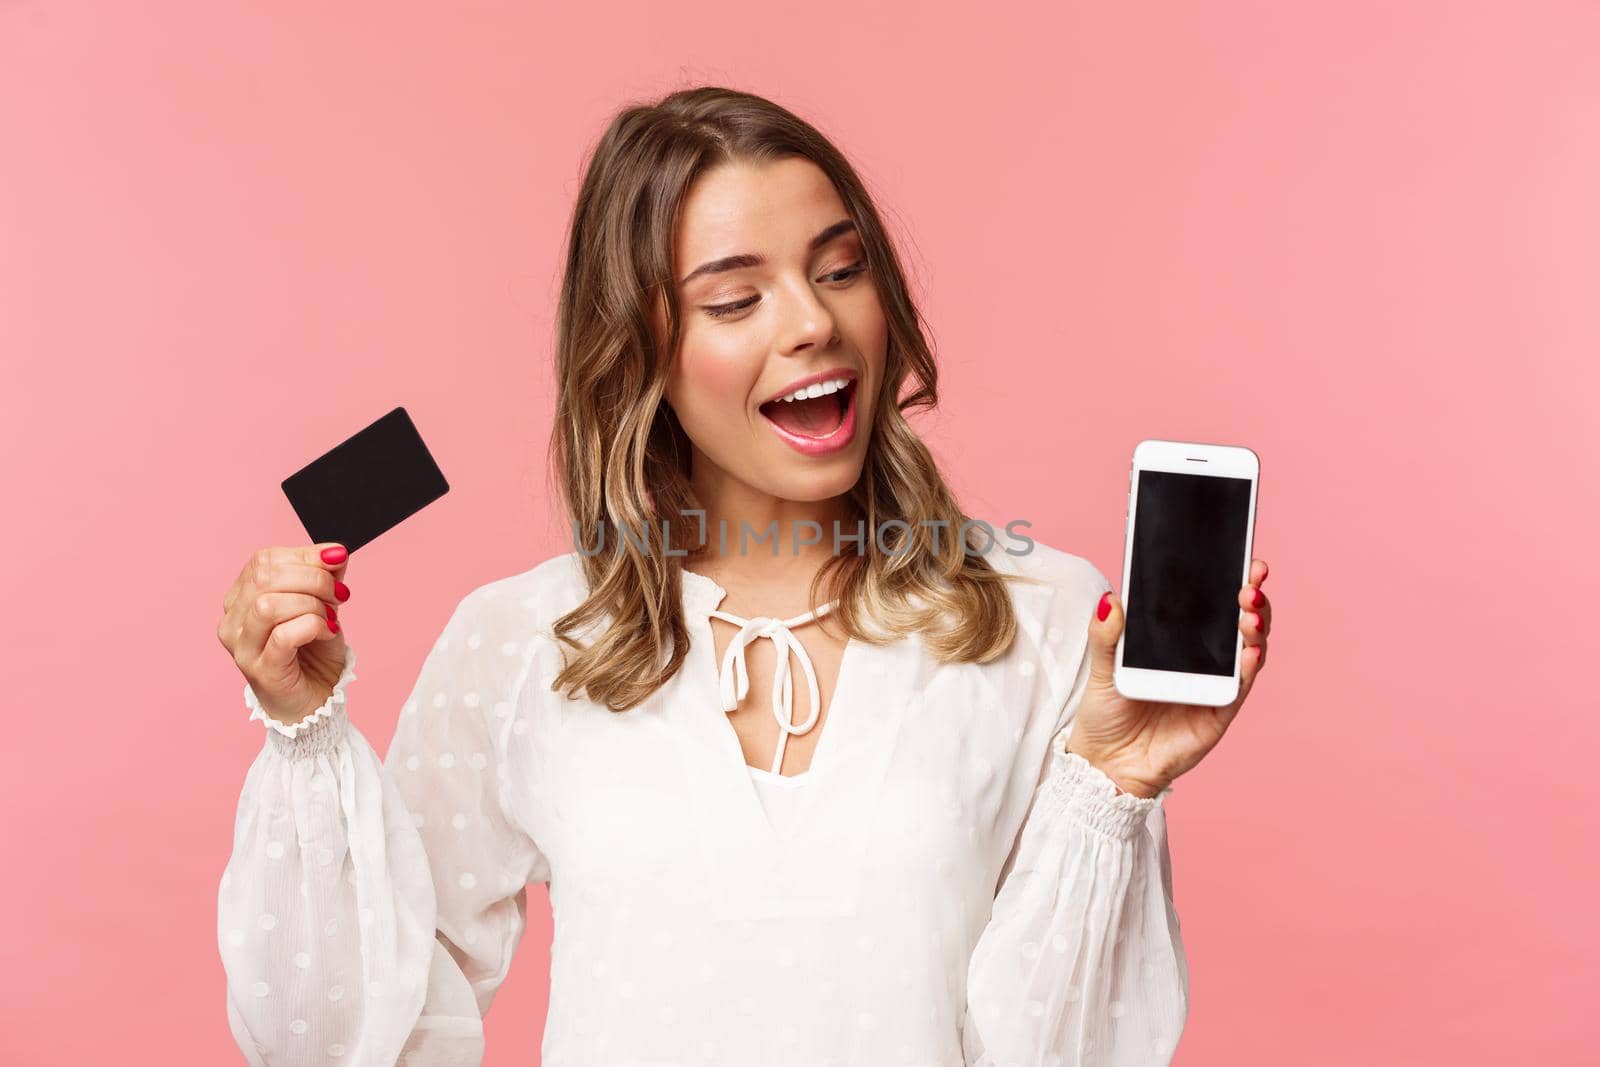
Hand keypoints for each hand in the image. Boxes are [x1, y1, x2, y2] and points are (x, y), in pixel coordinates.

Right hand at [217, 543, 351, 725]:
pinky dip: (312, 626)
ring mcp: (242, 647)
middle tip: (338, 596)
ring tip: (329, 617)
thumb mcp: (323, 604)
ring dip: (311, 604)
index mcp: (241, 596)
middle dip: (313, 579)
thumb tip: (335, 553)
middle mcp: (232, 620)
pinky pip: (282, 636)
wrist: (317, 700)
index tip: (338, 563)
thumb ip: (325, 576)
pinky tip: (326, 632)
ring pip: (268, 606)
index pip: (265, 560)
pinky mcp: (260, 670)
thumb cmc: (314, 651)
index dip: (306, 555)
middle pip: (266, 577)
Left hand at [1063, 559, 1271, 797]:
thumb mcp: (1102, 668)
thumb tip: (1112, 599)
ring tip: (1249, 611)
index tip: (1240, 556)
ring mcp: (1215, 682)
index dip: (1228, 578)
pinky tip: (1249, 651)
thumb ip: (1106, 635)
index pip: (1209, 601)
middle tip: (1250, 579)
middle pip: (1238, 619)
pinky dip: (1248, 668)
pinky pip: (1240, 686)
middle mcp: (1203, 657)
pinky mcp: (1220, 711)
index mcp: (1177, 638)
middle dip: (1251, 595)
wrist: (1107, 762)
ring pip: (1248, 647)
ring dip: (1255, 626)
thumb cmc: (1107, 712)